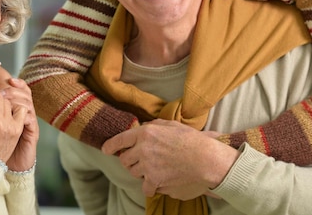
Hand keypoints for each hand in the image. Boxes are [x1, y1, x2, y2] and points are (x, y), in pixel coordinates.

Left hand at [4, 79, 38, 171]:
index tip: (7, 80)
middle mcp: (22, 113)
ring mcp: (27, 122)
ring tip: (6, 99)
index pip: (19, 89)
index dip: (15, 83)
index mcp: (12, 109)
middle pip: (24, 93)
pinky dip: (23, 113)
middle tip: (2, 91)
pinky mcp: (31, 132)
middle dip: (13, 90)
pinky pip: (30, 118)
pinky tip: (14, 112)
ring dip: (17, 99)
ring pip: (27, 103)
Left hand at [102, 119, 238, 199]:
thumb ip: (153, 125)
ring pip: (134, 173)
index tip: (105, 149)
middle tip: (141, 161)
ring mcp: (147, 166)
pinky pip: (145, 187)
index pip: (121, 139)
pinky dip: (151, 186)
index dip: (111, 145)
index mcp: (145, 133)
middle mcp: (143, 149)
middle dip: (130, 161)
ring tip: (156, 169)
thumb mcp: (171, 125)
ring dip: (141, 173)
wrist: (206, 159)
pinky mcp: (154, 181)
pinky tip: (160, 181)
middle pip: (125, 160)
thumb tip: (143, 128)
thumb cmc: (192, 141)